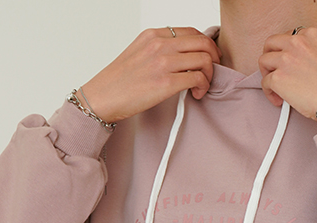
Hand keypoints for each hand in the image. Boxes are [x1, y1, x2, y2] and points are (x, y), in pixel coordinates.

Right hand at [79, 27, 221, 123]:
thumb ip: (159, 49)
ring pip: (204, 60)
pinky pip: (197, 78)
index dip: (206, 45)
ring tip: (201, 87)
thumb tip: (180, 56)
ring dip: (209, 75)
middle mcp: (160, 44)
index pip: (191, 32)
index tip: (208, 57)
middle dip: (213, 58)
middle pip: (202, 43)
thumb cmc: (118, 81)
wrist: (102, 97)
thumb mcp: (138, 53)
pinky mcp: (166, 83)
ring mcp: (163, 63)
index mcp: (153, 35)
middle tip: (211, 72)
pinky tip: (197, 94)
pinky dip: (203, 87)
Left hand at [257, 27, 316, 122]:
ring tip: (276, 87)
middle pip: (271, 43)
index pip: (289, 36)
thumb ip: (309, 51)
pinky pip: (264, 83)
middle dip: (270, 57)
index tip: (289, 63)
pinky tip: (279, 100)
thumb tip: (293, 62)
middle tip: (273, 70)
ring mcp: (286, 59)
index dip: (286, 51)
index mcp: (311, 34)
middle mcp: (297, 42)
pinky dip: (269, 93)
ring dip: (268, 74)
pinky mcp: (278, 77)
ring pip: (264, 61)